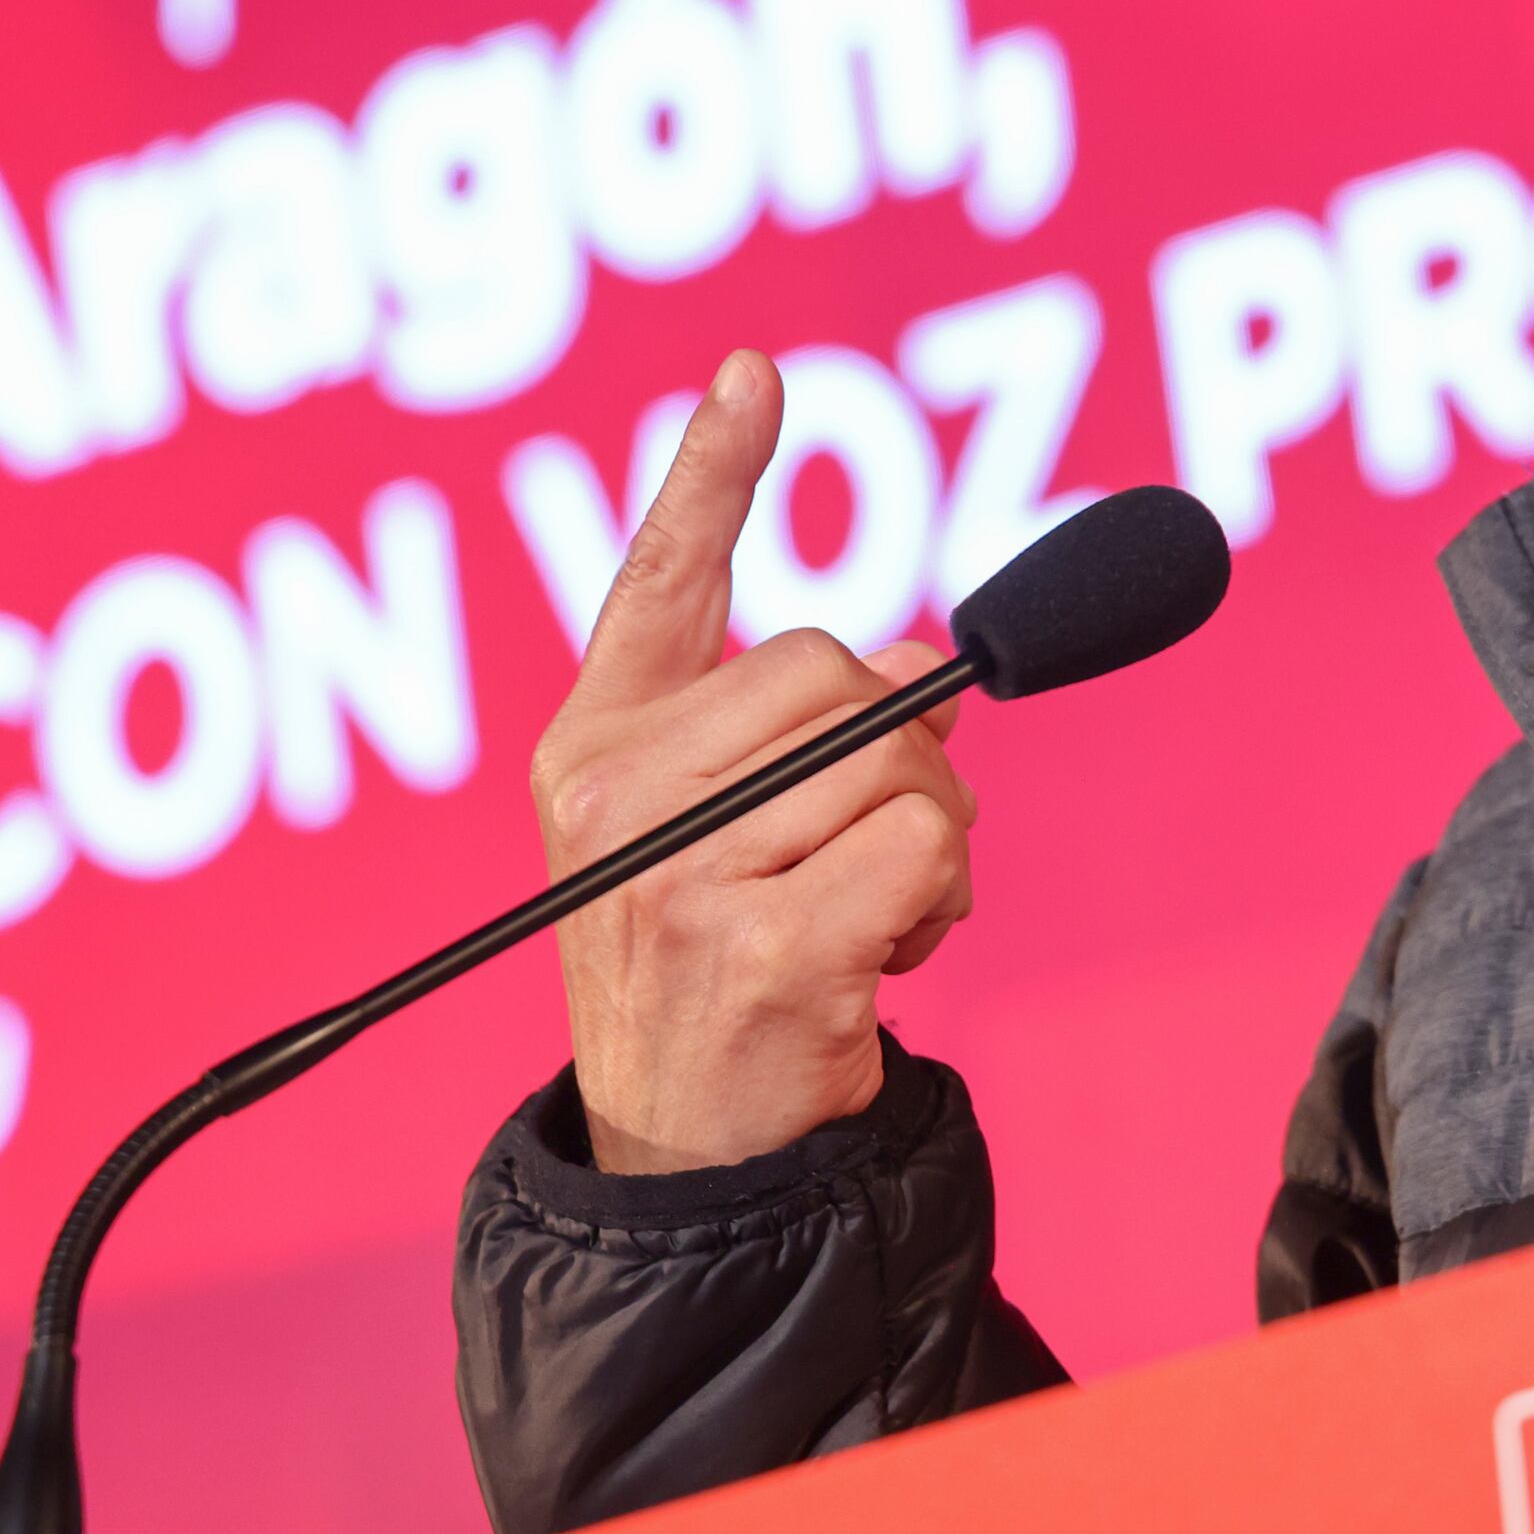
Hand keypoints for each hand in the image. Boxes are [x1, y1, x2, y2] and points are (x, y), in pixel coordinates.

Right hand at [537, 349, 978, 1173]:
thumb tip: (924, 667)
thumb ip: (802, 736)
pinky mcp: (754, 946)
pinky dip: (938, 904)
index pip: (655, 581)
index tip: (759, 370)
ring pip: (899, 763)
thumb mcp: (729, 842)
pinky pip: (924, 851)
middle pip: (837, 670)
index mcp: (595, 750)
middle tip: (865, 858)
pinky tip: (878, 965)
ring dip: (930, 845)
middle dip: (902, 753)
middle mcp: (611, 800)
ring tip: (860, 924)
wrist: (691, 1163)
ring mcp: (674, 874)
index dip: (712, 470)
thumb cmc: (726, 986)